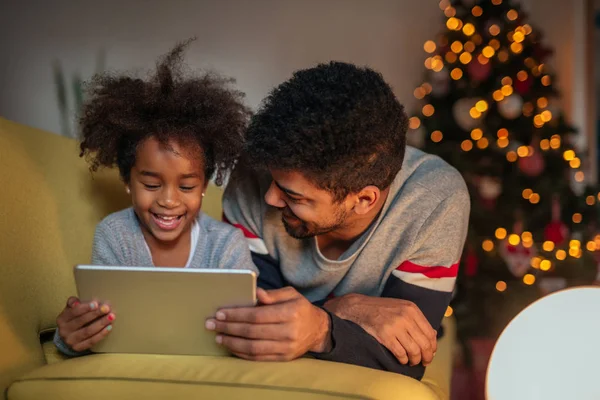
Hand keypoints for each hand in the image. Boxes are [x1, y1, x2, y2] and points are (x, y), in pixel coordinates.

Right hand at [56, 296, 114, 351]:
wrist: (69, 336)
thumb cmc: (74, 318)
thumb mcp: (71, 309)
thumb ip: (73, 302)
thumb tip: (76, 302)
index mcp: (62, 319)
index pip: (74, 312)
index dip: (85, 308)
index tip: (96, 303)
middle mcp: (64, 330)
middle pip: (81, 321)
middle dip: (95, 314)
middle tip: (107, 308)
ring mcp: (70, 340)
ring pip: (87, 331)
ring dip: (101, 323)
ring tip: (111, 317)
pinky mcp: (78, 348)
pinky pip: (91, 341)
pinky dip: (101, 334)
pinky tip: (109, 327)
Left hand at [205, 287, 330, 360]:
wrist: (318, 330)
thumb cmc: (300, 308)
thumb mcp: (291, 294)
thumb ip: (273, 294)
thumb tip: (254, 292)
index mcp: (291, 312)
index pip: (257, 315)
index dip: (237, 315)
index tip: (220, 313)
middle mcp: (289, 332)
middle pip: (252, 332)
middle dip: (228, 328)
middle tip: (211, 324)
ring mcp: (286, 347)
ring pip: (253, 347)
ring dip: (232, 342)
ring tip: (218, 337)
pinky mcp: (283, 358)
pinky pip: (258, 358)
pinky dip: (241, 353)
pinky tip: (231, 346)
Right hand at [325, 294, 436, 365]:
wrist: (359, 307)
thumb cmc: (382, 309)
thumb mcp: (402, 308)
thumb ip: (417, 320)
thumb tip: (433, 336)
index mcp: (412, 309)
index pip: (430, 333)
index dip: (432, 347)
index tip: (430, 354)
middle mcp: (405, 316)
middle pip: (424, 344)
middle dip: (426, 357)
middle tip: (424, 362)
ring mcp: (395, 326)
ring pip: (414, 350)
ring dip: (415, 360)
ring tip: (412, 362)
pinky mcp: (384, 335)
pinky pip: (400, 353)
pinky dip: (403, 360)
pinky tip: (402, 360)